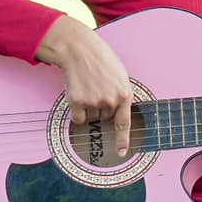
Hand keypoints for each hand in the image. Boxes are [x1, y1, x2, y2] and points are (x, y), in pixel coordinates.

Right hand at [36, 16, 136, 159]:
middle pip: (104, 118)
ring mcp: (93, 102)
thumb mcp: (119, 75)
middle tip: (96, 87)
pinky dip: (77, 110)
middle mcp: (110, 101)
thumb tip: (116, 115)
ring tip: (88, 86)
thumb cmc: (100, 60)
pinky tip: (77, 93)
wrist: (79, 49)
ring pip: (91, 118)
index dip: (122, 140)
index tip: (122, 152)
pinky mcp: (77, 102)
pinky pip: (78, 118)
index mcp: (124, 94)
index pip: (124, 123)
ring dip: (88, 107)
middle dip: (101, 106)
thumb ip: (121, 95)